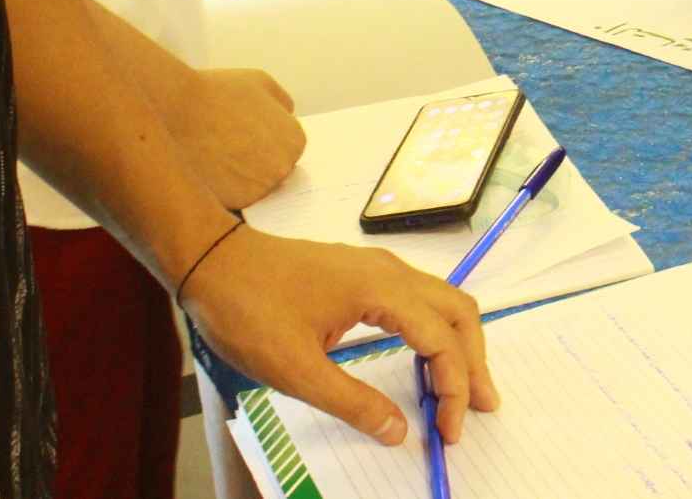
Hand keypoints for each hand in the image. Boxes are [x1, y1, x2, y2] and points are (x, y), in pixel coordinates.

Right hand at [169, 69, 305, 210]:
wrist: (173, 111)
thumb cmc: (216, 92)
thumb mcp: (260, 82)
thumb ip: (282, 103)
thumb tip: (287, 117)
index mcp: (294, 141)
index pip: (287, 151)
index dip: (262, 142)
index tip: (242, 135)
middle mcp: (283, 169)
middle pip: (271, 173)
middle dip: (252, 163)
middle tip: (226, 147)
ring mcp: (258, 190)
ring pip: (250, 190)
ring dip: (236, 179)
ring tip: (213, 157)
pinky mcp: (230, 205)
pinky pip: (230, 202)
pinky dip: (219, 192)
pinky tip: (204, 171)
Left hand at [181, 228, 498, 445]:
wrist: (211, 261)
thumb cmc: (248, 310)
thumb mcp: (295, 369)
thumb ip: (352, 402)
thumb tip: (400, 431)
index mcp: (382, 290)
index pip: (441, 339)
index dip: (454, 387)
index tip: (450, 429)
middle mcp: (391, 272)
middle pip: (459, 311)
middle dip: (475, 362)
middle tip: (481, 407)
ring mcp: (379, 268)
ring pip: (443, 301)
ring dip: (459, 344)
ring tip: (463, 387)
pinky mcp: (364, 273)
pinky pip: (420, 299)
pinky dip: (436, 331)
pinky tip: (425, 359)